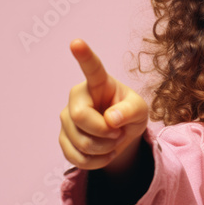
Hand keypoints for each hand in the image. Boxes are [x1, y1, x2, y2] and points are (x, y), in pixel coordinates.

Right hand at [59, 39, 147, 169]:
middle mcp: (77, 98)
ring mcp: (66, 119)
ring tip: (114, 141)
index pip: (91, 69)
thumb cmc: (129, 113)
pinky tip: (105, 154)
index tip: (76, 42)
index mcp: (98, 83)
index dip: (84, 55)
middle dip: (105, 132)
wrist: (121, 134)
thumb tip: (111, 120)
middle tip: (119, 132)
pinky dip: (97, 162)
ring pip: (80, 142)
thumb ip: (130, 111)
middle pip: (80, 118)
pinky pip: (76, 158)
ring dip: (105, 149)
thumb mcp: (140, 110)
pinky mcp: (64, 139)